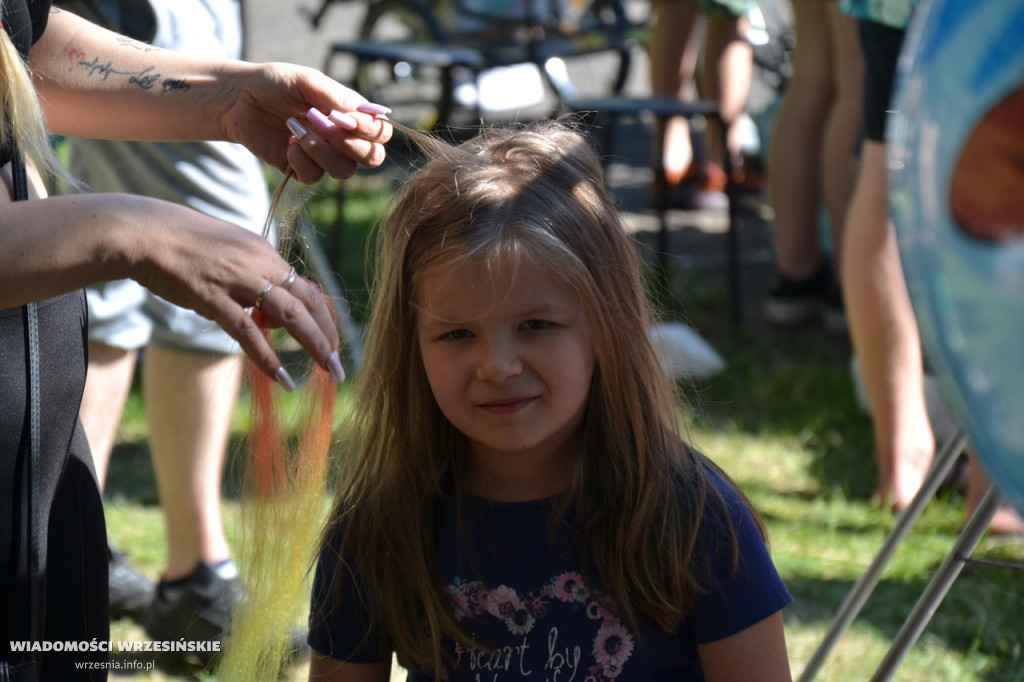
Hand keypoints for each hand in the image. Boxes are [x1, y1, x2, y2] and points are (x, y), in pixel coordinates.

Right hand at [131, 199, 340, 385]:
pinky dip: (268, 357)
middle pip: (308, 303)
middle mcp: (258, 263)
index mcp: (265, 253)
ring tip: (328, 372)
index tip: (334, 343)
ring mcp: (236, 279)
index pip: (308, 289)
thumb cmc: (184, 245)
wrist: (144, 232)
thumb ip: (253, 282)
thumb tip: (270, 316)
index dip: (325, 319)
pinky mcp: (211, 297)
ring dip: (314, 346)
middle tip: (341, 367)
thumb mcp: (231, 254)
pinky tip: (283, 378)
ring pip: (289, 315)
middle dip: (329, 337)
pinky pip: (247, 331)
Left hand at [221, 62, 392, 182]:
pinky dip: (301, 161)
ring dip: (322, 151)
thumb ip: (335, 96)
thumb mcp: (307, 81)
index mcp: (351, 115)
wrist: (239, 98)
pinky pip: (314, 177)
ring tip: (296, 129)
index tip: (344, 118)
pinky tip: (288, 143)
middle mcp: (343, 139)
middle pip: (372, 158)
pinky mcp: (302, 170)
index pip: (381, 133)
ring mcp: (324, 156)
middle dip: (349, 144)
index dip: (369, 131)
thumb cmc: (275, 84)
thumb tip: (362, 114)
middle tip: (322, 124)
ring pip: (344, 171)